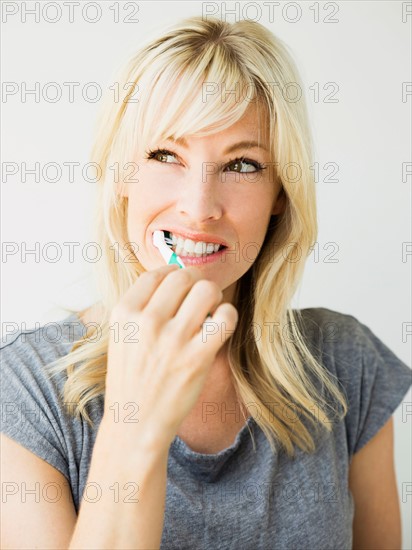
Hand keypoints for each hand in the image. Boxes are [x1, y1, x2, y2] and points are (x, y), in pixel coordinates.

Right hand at [103, 264, 238, 451]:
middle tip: (198, 298)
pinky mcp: (198, 357)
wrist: (135, 423)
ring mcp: (173, 339)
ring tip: (209, 311)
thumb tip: (174, 276)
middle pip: (184, 276)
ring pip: (207, 290)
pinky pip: (225, 317)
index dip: (173, 275)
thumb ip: (141, 306)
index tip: (180, 285)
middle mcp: (147, 322)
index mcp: (124, 313)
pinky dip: (228, 316)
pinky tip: (219, 325)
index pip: (157, 273)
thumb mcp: (121, 336)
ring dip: (213, 297)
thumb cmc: (132, 377)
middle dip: (196, 283)